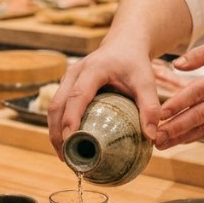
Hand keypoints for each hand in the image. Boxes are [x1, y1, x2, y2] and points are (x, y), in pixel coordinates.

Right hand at [47, 38, 161, 156]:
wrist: (124, 44)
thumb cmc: (135, 63)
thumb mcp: (146, 81)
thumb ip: (150, 107)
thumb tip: (151, 137)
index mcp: (92, 69)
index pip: (77, 96)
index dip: (71, 118)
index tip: (70, 140)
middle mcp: (74, 73)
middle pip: (57, 105)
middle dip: (57, 133)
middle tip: (66, 158)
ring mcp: (67, 79)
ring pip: (53, 108)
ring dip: (55, 132)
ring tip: (65, 157)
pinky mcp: (66, 86)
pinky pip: (57, 108)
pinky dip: (59, 126)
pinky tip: (68, 144)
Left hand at [156, 38, 203, 146]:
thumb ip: (200, 54)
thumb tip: (175, 65)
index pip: (195, 93)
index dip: (176, 104)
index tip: (158, 113)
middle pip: (197, 115)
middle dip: (174, 127)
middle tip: (154, 136)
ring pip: (203, 128)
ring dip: (181, 137)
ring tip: (161, 145)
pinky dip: (196, 137)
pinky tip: (180, 141)